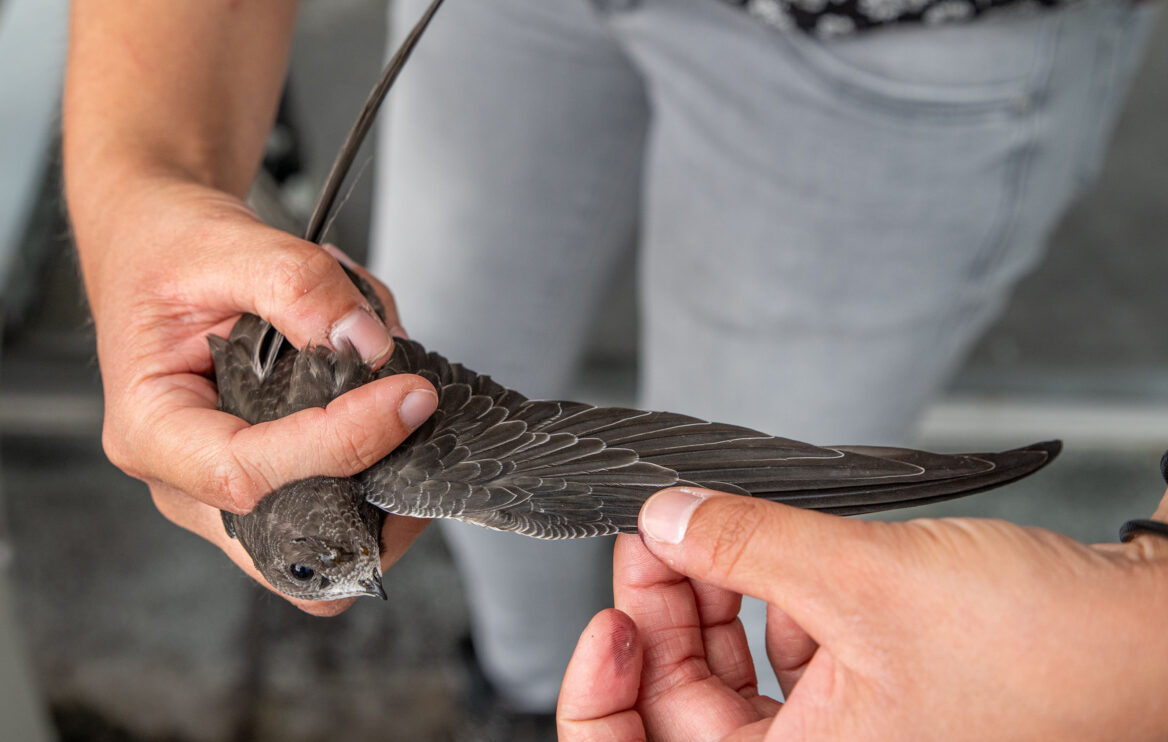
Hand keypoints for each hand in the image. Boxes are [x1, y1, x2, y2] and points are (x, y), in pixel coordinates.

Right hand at [71, 177, 436, 615]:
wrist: (159, 247)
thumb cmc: (170, 250)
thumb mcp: (225, 241)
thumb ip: (299, 285)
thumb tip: (369, 343)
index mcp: (151, 430)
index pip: (249, 474)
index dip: (340, 445)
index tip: (408, 396)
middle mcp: (185, 482)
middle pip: (293, 541)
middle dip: (374, 489)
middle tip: (421, 413)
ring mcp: (227, 494)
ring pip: (327, 538)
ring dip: (382, 473)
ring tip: (390, 387)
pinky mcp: (269, 483)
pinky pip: (336, 506)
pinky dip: (377, 460)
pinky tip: (380, 398)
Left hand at [559, 486, 1167, 739]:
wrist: (1152, 638)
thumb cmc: (1047, 651)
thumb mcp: (865, 580)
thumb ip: (746, 546)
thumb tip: (664, 520)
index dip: (604, 700)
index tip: (607, 621)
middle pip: (687, 706)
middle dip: (663, 615)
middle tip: (653, 537)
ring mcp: (849, 736)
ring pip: (735, 675)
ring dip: (716, 598)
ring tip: (711, 529)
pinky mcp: (877, 696)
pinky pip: (791, 657)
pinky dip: (776, 602)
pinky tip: (783, 553)